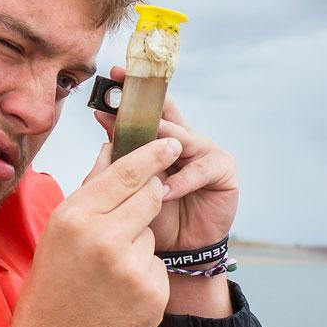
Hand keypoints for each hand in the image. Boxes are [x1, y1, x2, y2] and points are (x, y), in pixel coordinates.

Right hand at [0, 138, 181, 326]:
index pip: (127, 173)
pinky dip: (145, 273)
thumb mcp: (59, 230)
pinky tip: (120, 290)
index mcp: (76, 218)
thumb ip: (90, 189)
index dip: (153, 154)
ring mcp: (132, 269)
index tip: (171, 141)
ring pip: (152, 233)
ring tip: (108, 269)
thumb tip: (112, 148)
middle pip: (150, 196)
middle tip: (131, 214)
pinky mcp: (153, 293)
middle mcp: (105, 240)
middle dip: (148, 198)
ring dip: (139, 243)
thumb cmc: (53, 284)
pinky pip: (158, 265)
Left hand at [96, 66, 239, 253]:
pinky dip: (183, 181)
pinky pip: (202, 169)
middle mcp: (185, 140)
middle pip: (167, 115)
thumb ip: (121, 155)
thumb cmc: (155, 217)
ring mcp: (206, 151)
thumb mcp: (132, 185)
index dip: (131, 90)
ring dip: (164, 144)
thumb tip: (102, 120)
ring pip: (183, 138)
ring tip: (146, 151)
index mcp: (162, 139)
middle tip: (124, 95)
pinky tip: (167, 191)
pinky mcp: (223, 169)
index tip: (111, 75)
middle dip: (146, 105)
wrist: (180, 251)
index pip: (147, 109)